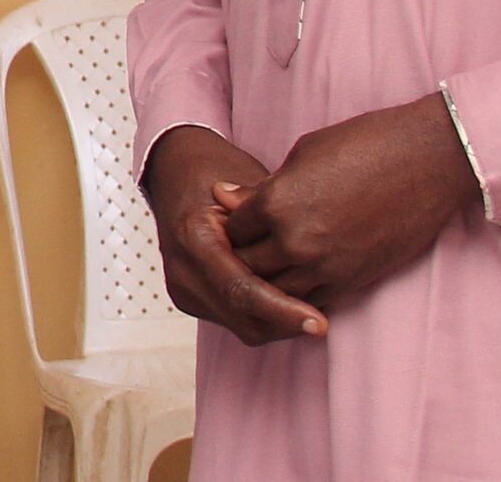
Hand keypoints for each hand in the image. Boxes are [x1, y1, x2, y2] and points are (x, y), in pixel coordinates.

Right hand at [141, 126, 328, 345]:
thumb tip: (311, 243)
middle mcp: (183, 270)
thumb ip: (273, 222)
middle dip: (286, 323)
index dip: (282, 309)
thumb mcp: (246, 185)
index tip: (319, 322)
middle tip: (325, 321)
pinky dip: (267, 316)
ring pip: (244, 327)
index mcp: (193, 238)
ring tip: (313, 310)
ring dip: (279, 323)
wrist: (175, 175)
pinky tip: (291, 304)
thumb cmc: (214, 173)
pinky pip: (238, 321)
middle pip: (244, 318)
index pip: (240, 289)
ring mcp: (183, 289)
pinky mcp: (192, 299)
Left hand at [220, 94, 479, 312]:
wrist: (427, 161)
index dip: (228, 225)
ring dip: (266, 281)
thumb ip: (262, 186)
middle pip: (246, 265)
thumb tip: (225, 197)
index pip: (231, 229)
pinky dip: (297, 296)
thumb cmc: (363, 144)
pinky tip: (295, 282)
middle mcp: (295, 241)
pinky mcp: (353, 280)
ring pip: (274, 292)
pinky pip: (311, 302)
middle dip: (240, 256)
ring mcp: (325, 266)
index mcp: (276, 202)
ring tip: (266, 267)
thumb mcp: (302, 155)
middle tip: (242, 248)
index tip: (231, 221)